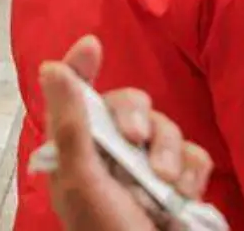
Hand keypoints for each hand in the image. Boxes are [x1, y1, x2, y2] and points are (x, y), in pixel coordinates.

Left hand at [40, 36, 212, 230]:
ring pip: (166, 126)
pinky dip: (191, 172)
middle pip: (129, 104)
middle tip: (136, 141)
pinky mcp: (180, 183)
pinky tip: (182, 195)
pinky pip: (194, 154)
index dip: (80, 69)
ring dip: (168, 152)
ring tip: (165, 187)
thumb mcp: (83, 182)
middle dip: (138, 117)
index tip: (92, 47)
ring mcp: (147, 168)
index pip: (75, 98)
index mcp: (78, 153)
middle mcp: (111, 155)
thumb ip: (72, 124)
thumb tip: (49, 66)